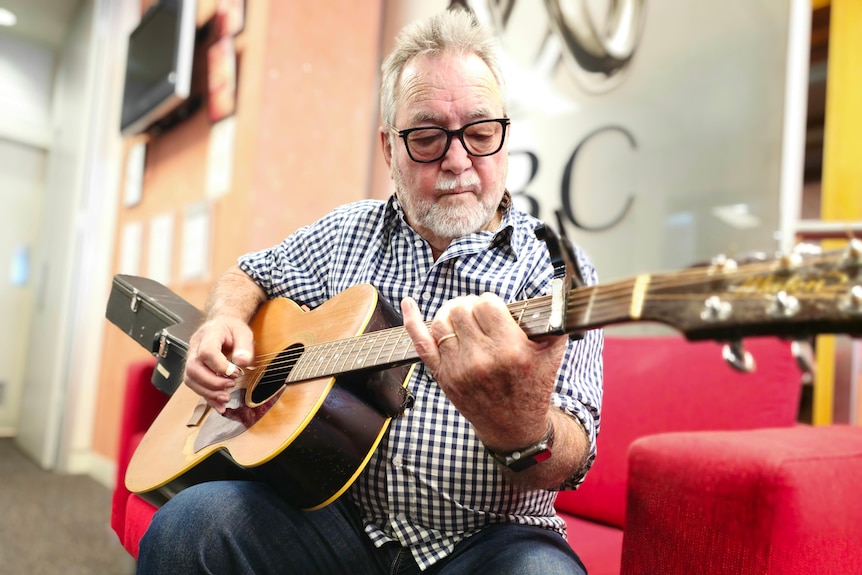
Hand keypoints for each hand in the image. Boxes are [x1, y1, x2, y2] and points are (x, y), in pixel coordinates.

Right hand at [183, 316, 254, 412]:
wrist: (222, 325)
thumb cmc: (232, 329)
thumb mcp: (243, 333)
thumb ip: (244, 347)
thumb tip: (242, 363)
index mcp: (208, 334)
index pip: (207, 352)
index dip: (220, 366)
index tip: (236, 372)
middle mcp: (195, 347)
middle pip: (193, 368)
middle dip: (212, 383)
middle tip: (231, 386)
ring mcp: (191, 358)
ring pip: (190, 379)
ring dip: (208, 392)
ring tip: (226, 398)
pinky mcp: (193, 369)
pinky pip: (194, 385)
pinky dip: (207, 397)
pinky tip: (219, 406)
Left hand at [400, 294, 567, 450]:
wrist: (513, 428)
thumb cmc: (533, 387)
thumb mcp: (552, 354)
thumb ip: (554, 321)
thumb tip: (556, 294)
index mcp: (511, 351)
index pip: (487, 305)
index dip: (491, 303)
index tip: (496, 311)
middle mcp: (482, 360)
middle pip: (461, 310)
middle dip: (470, 307)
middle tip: (479, 315)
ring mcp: (459, 369)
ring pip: (442, 321)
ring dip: (451, 314)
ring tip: (462, 319)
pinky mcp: (443, 377)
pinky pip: (421, 343)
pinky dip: (412, 321)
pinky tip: (409, 304)